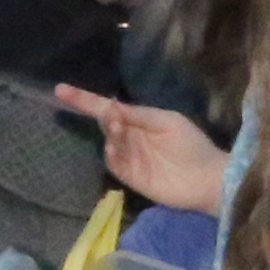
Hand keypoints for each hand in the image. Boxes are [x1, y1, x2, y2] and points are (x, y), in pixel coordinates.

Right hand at [55, 85, 232, 213]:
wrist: (209, 179)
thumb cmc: (192, 145)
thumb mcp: (166, 121)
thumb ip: (138, 115)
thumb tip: (110, 105)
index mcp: (139, 121)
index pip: (108, 108)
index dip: (84, 100)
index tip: (60, 90)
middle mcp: (131, 138)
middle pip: (105, 123)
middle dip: (103, 116)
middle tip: (112, 116)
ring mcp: (130, 158)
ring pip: (108, 142)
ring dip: (110, 134)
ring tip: (119, 129)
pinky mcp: (132, 178)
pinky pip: (113, 163)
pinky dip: (111, 154)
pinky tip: (117, 149)